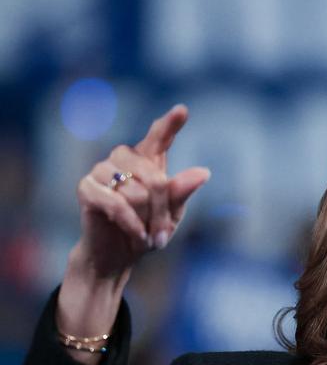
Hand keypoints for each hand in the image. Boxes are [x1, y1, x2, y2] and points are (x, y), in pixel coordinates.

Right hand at [74, 104, 209, 277]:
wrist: (117, 255)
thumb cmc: (148, 228)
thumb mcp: (172, 213)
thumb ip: (182, 191)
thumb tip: (203, 173)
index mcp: (148, 159)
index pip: (160, 137)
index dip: (171, 124)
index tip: (182, 110)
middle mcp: (124, 158)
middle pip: (155, 177)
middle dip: (163, 209)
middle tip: (163, 232)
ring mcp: (102, 170)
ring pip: (137, 192)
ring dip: (147, 219)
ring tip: (148, 234)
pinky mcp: (86, 187)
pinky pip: (117, 204)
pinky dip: (132, 224)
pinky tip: (138, 235)